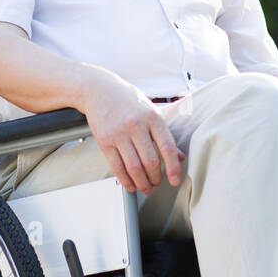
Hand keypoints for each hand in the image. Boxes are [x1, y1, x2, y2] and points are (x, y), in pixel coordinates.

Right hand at [81, 71, 185, 195]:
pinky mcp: (104, 141)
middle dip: (156, 178)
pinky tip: (130, 184)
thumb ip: (164, 134)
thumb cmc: (128, 100)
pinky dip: (125, 180)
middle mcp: (136, 125)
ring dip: (142, 183)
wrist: (99, 89)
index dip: (173, 168)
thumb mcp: (151, 110)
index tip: (175, 180)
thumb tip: (178, 156)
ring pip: (134, 168)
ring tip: (145, 187)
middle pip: (151, 161)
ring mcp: (119, 133)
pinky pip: (117, 167)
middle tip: (157, 183)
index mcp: (153, 117)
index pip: (167, 147)